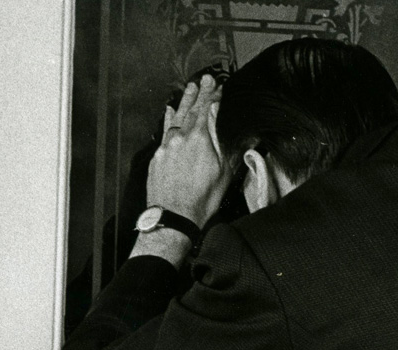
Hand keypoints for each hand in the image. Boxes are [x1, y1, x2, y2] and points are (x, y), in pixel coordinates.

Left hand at [146, 74, 231, 228]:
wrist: (172, 219)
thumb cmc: (200, 200)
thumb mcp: (224, 174)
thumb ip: (232, 148)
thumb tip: (245, 132)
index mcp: (200, 139)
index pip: (207, 109)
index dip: (213, 95)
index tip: (217, 85)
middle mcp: (180, 139)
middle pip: (190, 110)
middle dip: (197, 93)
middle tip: (202, 79)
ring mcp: (165, 148)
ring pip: (175, 119)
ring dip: (182, 103)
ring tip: (188, 90)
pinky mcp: (156, 159)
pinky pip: (163, 133)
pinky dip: (168, 121)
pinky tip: (169, 113)